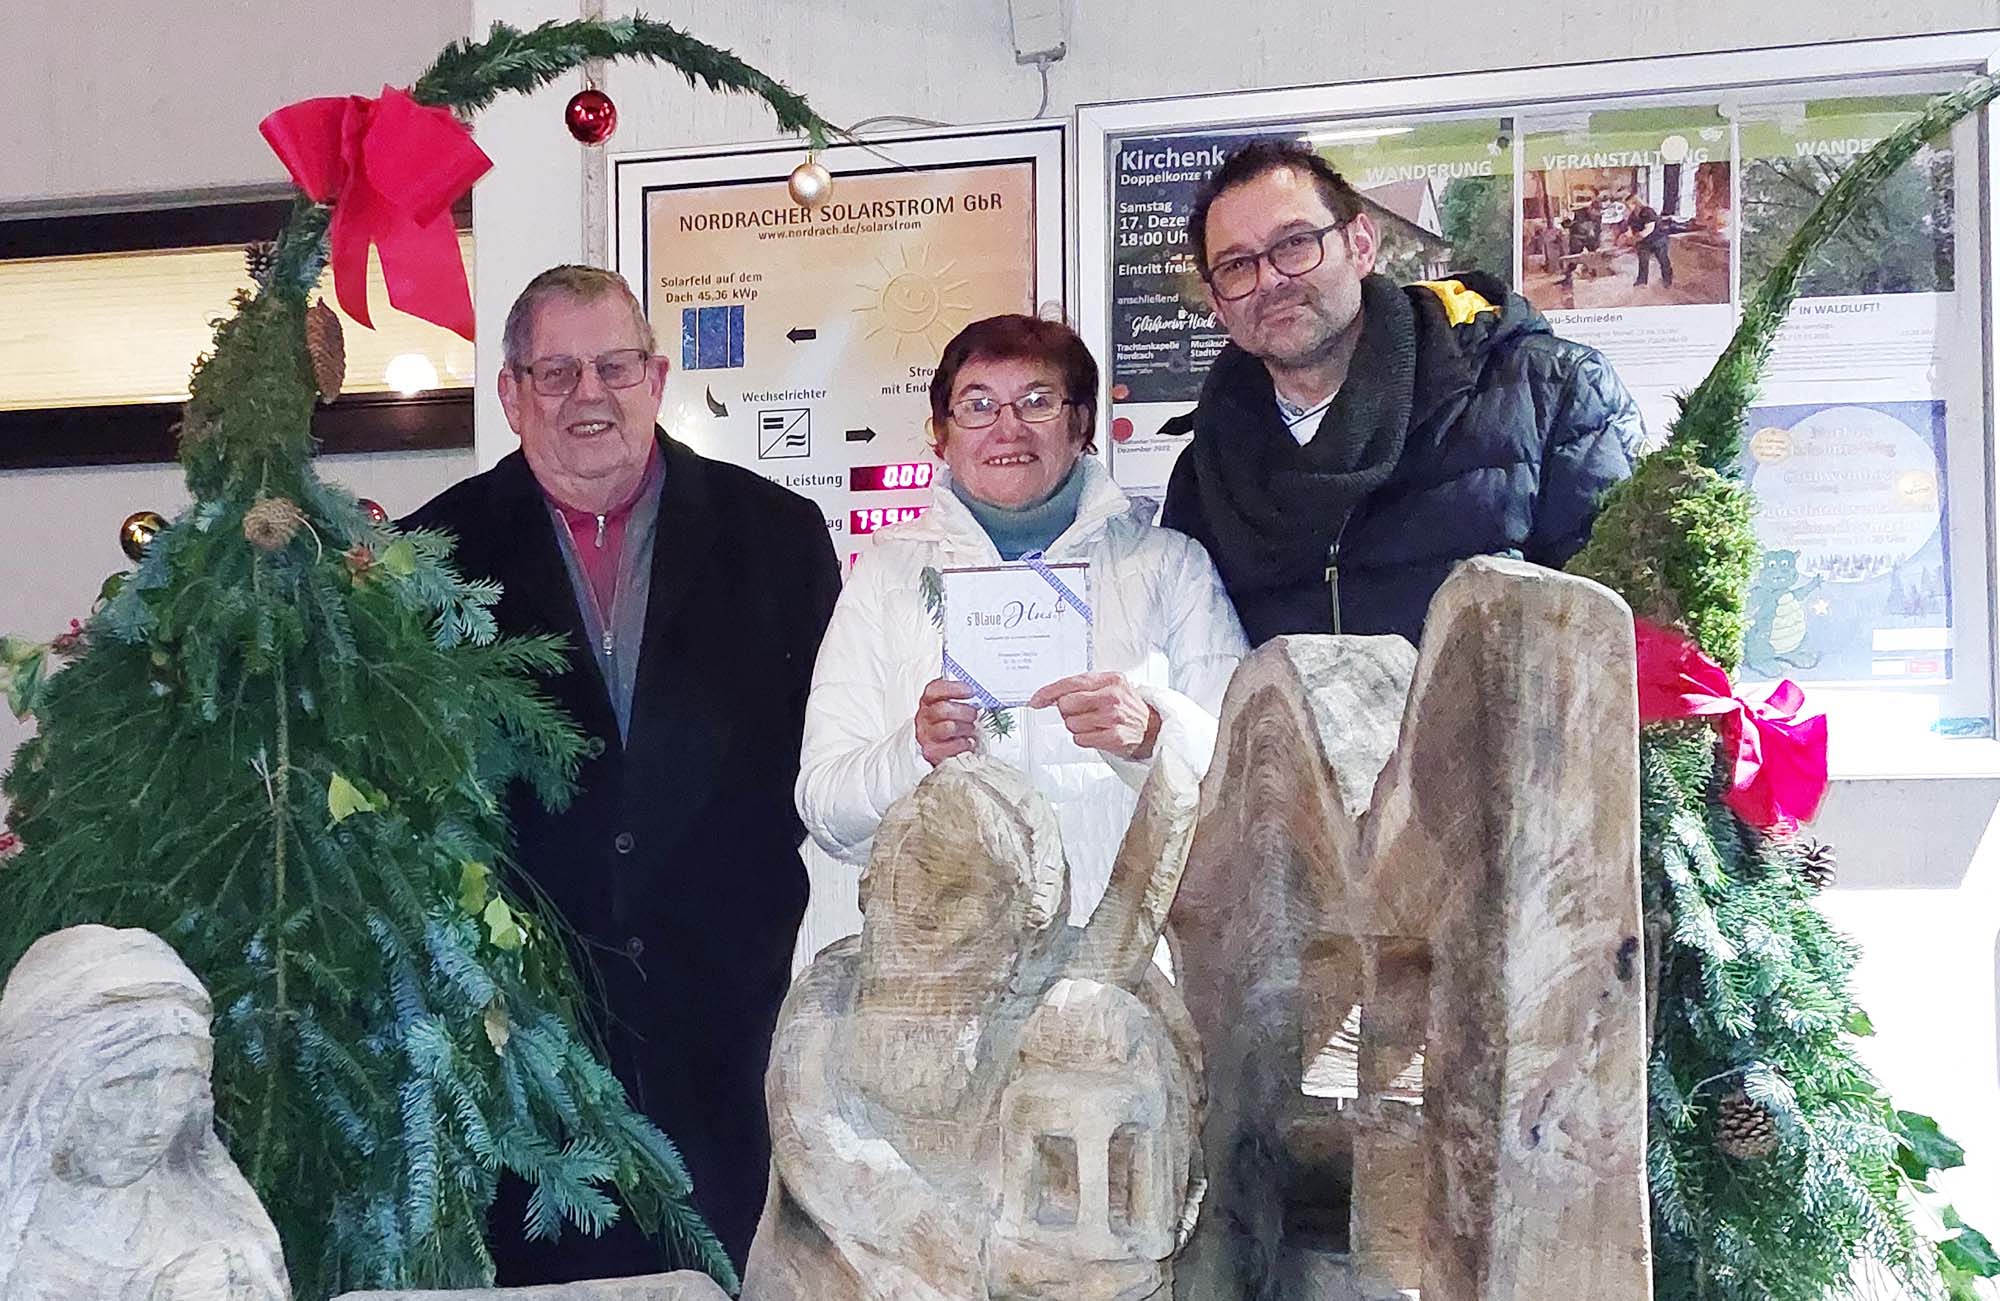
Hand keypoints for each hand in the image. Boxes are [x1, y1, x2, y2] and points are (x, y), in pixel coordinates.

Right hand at [914, 677, 978, 765]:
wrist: (938, 749)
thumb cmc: (949, 724)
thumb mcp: (952, 706)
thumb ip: (961, 697)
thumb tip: (981, 693)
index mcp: (928, 701)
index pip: (935, 689)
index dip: (954, 688)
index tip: (971, 691)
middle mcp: (924, 717)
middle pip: (943, 709)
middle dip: (965, 711)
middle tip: (975, 714)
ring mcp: (926, 735)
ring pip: (950, 727)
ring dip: (966, 728)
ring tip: (971, 729)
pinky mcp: (932, 752)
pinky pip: (954, 745)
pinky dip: (965, 743)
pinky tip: (967, 741)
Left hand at [1028, 671, 1160, 759]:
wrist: (1150, 727)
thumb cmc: (1124, 706)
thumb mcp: (1109, 686)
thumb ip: (1082, 687)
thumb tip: (1049, 696)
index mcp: (1110, 679)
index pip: (1071, 683)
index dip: (1049, 692)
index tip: (1036, 700)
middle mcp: (1112, 696)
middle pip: (1066, 704)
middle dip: (1067, 711)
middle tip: (1080, 712)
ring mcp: (1113, 717)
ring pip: (1071, 724)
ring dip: (1076, 726)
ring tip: (1093, 723)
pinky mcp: (1113, 737)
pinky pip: (1080, 739)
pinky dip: (1083, 738)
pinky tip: (1097, 733)